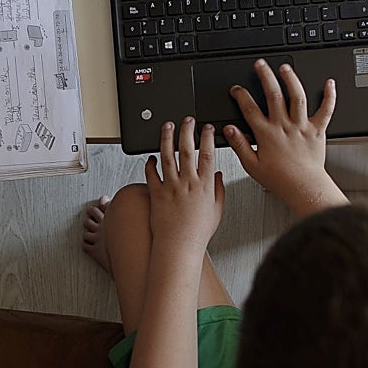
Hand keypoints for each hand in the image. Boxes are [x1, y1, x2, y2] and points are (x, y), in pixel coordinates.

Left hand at [144, 117, 224, 251]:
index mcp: (204, 186)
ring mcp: (170, 187)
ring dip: (166, 138)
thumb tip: (217, 175)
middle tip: (186, 120)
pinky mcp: (156, 193)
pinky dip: (150, 163)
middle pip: (186, 149)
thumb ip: (218, 190)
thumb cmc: (198, 232)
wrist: (178, 247)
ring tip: (167, 126)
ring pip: (167, 155)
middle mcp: (187, 183)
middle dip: (187, 130)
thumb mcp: (216, 211)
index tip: (207, 127)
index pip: (207, 154)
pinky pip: (151, 173)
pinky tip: (151, 156)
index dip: (208, 137)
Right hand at [222, 60, 346, 217]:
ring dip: (291, 80)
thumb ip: (239, 145)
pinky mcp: (317, 130)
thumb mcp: (251, 165)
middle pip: (273, 95)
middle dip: (265, 76)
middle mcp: (284, 126)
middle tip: (261, 64)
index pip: (250, 108)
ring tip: (285, 68)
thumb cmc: (279, 179)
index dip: (241, 95)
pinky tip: (329, 83)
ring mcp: (301, 126)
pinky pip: (325, 110)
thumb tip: (229, 130)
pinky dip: (329, 96)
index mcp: (266, 133)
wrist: (304, 187)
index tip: (237, 89)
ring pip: (297, 97)